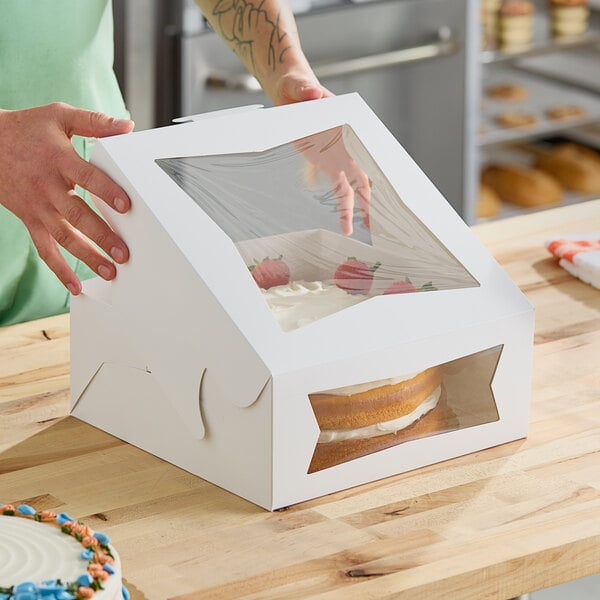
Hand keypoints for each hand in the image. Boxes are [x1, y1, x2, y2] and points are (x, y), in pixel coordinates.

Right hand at [0, 103, 133, 294]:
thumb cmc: (28, 129)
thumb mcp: (59, 116)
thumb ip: (94, 122)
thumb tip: (127, 126)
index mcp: (58, 159)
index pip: (86, 177)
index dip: (106, 191)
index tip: (126, 206)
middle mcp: (47, 186)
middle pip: (77, 214)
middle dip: (101, 235)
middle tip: (124, 253)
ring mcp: (38, 207)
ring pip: (64, 236)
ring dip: (87, 256)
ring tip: (110, 272)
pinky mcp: (31, 220)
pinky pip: (44, 249)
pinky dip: (59, 269)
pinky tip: (76, 286)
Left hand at [273, 80, 371, 234]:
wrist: (291, 97)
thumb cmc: (299, 89)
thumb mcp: (300, 87)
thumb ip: (307, 90)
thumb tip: (313, 94)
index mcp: (351, 125)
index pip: (370, 147)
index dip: (379, 166)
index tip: (388, 184)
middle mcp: (352, 146)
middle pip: (369, 175)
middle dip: (376, 197)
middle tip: (382, 218)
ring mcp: (342, 159)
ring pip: (357, 189)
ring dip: (362, 210)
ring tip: (368, 230)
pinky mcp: (330, 168)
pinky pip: (340, 192)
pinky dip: (344, 209)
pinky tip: (346, 227)